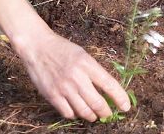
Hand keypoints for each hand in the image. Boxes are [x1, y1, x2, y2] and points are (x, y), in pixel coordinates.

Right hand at [0, 0, 129, 121]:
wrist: (37, 46)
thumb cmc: (62, 49)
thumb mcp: (82, 54)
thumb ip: (94, 71)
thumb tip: (108, 89)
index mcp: (87, 63)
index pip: (109, 84)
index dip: (120, 98)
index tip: (126, 107)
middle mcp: (77, 77)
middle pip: (98, 103)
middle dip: (106, 112)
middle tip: (108, 114)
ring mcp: (64, 88)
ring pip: (84, 112)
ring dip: (92, 116)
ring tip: (94, 115)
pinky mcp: (52, 95)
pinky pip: (68, 113)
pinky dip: (75, 114)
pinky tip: (76, 109)